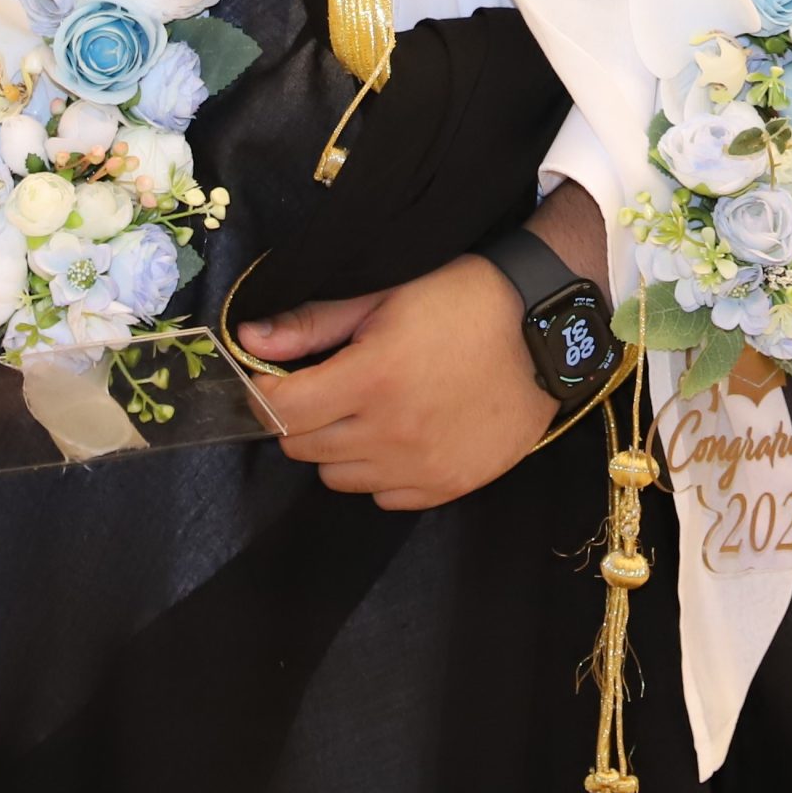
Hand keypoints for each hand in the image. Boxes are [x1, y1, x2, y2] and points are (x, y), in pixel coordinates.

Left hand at [239, 253, 554, 510]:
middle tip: (329, 384)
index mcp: (369, 379)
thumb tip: (247, 340)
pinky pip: (384, 496)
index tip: (274, 377)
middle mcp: (389, 434)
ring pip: (338, 478)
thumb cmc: (460, 299)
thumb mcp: (385, 296)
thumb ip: (313, 323)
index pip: (281, 411)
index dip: (264, 393)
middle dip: (301, 416)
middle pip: (303, 447)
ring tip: (368, 407)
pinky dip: (378, 470)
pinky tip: (401, 432)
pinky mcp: (447, 487)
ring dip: (338, 446)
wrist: (544, 329)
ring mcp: (420, 468)